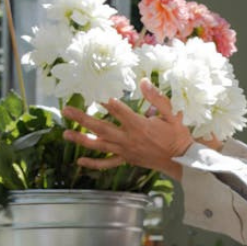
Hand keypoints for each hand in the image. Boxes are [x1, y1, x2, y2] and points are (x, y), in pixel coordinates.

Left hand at [62, 80, 211, 179]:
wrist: (181, 159)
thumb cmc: (176, 134)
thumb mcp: (171, 113)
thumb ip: (157, 97)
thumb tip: (143, 81)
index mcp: (139, 125)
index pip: (117, 110)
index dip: (105, 100)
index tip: (94, 92)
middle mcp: (128, 139)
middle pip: (101, 127)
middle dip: (82, 119)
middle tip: (67, 111)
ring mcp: (125, 151)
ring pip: (99, 145)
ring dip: (81, 139)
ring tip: (65, 134)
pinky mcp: (126, 159)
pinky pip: (107, 163)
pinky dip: (93, 164)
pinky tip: (80, 161)